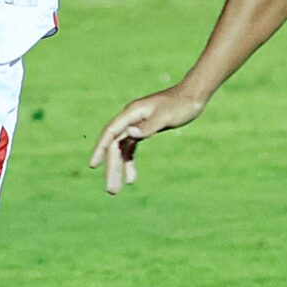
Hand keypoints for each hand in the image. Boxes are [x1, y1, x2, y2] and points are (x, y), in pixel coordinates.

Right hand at [87, 88, 205, 195]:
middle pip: (114, 146)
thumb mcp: (166, 116)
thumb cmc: (181, 104)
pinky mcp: (143, 129)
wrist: (192, 96)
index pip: (111, 133)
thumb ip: (148, 126)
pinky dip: (129, 163)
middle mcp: (130, 119)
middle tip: (112, 190)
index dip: (100, 149)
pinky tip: (131, 178)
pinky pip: (130, 148)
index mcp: (132, 113)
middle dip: (111, 168)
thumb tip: (129, 133)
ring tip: (116, 190)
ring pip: (121, 149)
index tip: (93, 165)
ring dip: (118, 169)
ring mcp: (136, 124)